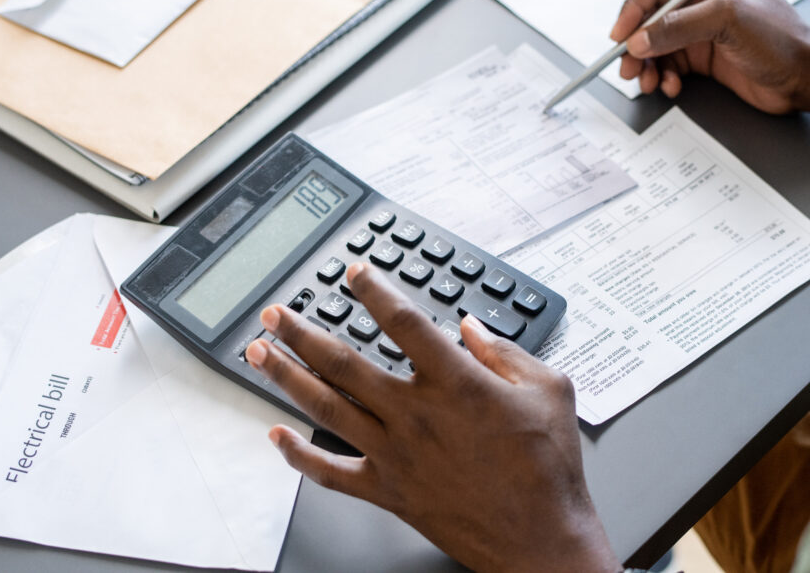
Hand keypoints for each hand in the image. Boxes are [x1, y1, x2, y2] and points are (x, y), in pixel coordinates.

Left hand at [244, 263, 619, 572]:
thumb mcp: (550, 390)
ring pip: (327, 407)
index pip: (402, 321)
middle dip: (302, 332)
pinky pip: (331, 472)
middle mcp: (416, 415)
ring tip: (260, 353)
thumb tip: (471, 328)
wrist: (541, 538)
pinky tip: (277, 436)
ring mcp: (396, 454)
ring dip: (287, 377)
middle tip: (276, 312)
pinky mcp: (389, 491)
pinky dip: (298, 456)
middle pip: (343, 362)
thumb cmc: (548, 468)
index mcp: (457, 383)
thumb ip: (506, 351)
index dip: (374, 290)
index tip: (354, 272)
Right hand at [611, 0, 809, 113]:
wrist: (807, 77)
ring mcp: (700, 27)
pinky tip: (670, 86)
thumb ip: (679, 27)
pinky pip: (667, 63)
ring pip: (654, 42)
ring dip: (646, 64)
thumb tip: (639, 39)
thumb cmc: (782, 39)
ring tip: (646, 82)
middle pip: (649, 13)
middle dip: (635, 41)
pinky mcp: (701, 55)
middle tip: (627, 64)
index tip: (623, 33)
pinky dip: (663, 76)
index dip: (633, 4)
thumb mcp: (728, 20)